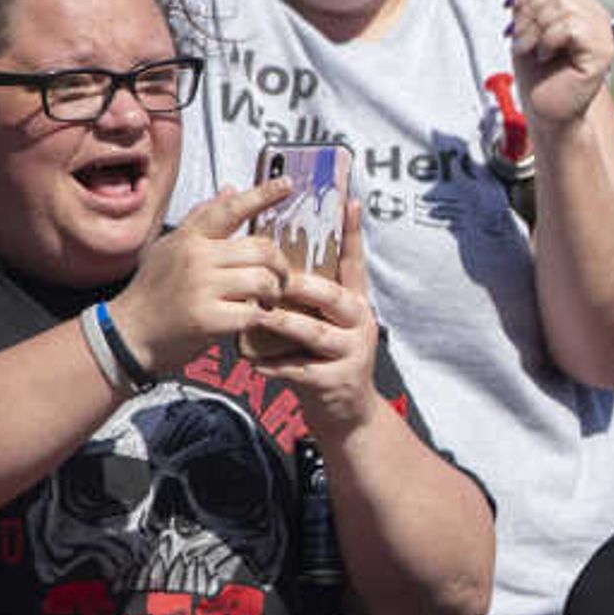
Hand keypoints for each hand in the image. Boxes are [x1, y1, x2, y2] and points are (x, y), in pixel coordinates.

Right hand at [108, 175, 289, 372]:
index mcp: (188, 238)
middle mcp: (194, 258)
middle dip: (280, 265)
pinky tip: (252, 318)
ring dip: (273, 293)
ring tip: (266, 300)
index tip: (287, 183)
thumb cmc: (152, 293)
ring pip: (263, 280)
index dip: (262, 194)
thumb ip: (201, 220)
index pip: (230, 209)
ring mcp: (200, 288)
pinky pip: (253, 313)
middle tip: (279, 278)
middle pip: (261, 249)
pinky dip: (260, 317)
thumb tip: (231, 189)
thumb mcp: (169, 248)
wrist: (127, 335)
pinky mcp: (207, 319)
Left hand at [242, 198, 383, 439]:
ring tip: (256, 317)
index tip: (349, 200)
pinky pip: (301, 369)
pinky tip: (253, 361)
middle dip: (301, 285)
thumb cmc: (321, 359)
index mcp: (353, 301)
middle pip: (333, 295)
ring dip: (282, 324)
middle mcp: (360, 322)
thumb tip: (273, 256)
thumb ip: (303, 293)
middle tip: (272, 277)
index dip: (352, 232)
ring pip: (314, 331)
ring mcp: (352, 352)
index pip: (354, 261)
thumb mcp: (319, 322)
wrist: (343, 413)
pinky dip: (274, 365)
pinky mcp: (339, 380)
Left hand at [507, 0, 613, 129]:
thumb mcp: (524, 22)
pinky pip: (570, 26)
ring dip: (534, 28)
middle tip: (520, 37)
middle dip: (528, 8)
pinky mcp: (602, 52)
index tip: (514, 15)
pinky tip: (546, 56)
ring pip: (562, 5)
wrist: (545, 112)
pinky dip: (548, 40)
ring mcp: (603, 33)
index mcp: (581, 4)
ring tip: (532, 50)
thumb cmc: (535, 73)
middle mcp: (596, 14)